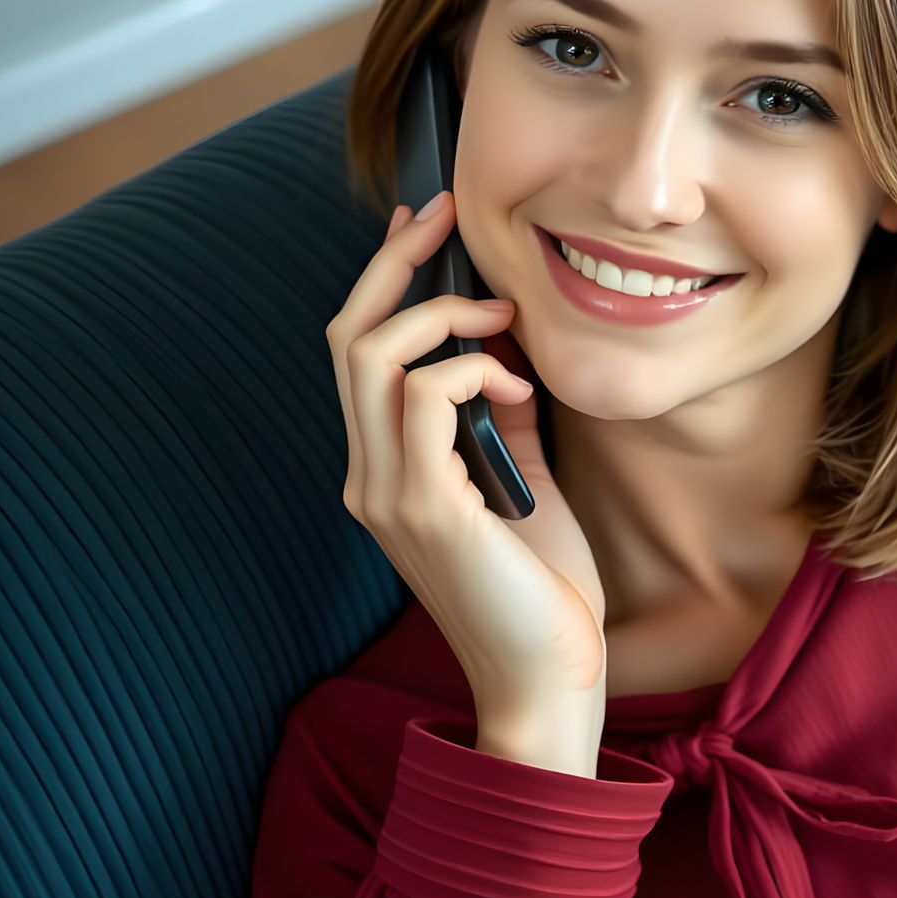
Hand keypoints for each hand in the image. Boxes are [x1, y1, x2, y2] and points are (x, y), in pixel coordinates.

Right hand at [326, 190, 607, 773]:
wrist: (549, 679)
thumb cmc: (542, 588)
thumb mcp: (522, 483)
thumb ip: (500, 421)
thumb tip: (506, 354)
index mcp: (384, 471)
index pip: (357, 356)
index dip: (383, 282)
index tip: (422, 227)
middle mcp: (367, 477)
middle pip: (347, 338)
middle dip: (395, 264)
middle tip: (444, 217)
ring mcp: (386, 493)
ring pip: (372, 356)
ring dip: (441, 315)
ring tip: (501, 320)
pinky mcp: (425, 507)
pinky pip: (425, 396)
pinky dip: (473, 367)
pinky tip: (518, 386)